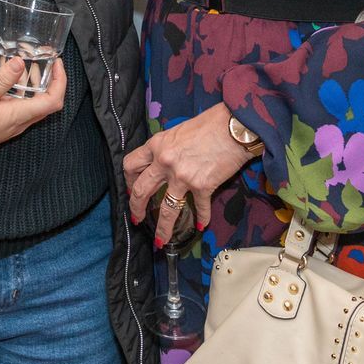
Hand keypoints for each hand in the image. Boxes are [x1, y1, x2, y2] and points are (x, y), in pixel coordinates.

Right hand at [0, 57, 66, 168]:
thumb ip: (2, 79)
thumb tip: (20, 62)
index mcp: (18, 116)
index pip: (52, 101)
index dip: (61, 81)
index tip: (58, 63)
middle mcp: (20, 123)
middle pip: (48, 103)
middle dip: (51, 80)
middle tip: (44, 60)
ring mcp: (14, 126)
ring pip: (35, 105)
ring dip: (36, 85)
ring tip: (27, 64)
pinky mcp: (5, 125)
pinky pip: (23, 108)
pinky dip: (24, 92)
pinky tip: (11, 79)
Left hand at [123, 103, 256, 247]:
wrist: (234, 127)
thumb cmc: (209, 124)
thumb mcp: (178, 132)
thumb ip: (166, 148)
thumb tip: (162, 162)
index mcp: (156, 145)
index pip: (131, 165)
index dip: (129, 181)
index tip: (132, 190)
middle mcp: (164, 162)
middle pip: (141, 191)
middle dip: (136, 208)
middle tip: (137, 219)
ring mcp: (182, 177)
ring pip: (165, 210)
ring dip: (162, 229)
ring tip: (160, 240)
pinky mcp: (202, 187)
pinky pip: (199, 209)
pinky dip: (202, 218)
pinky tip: (202, 224)